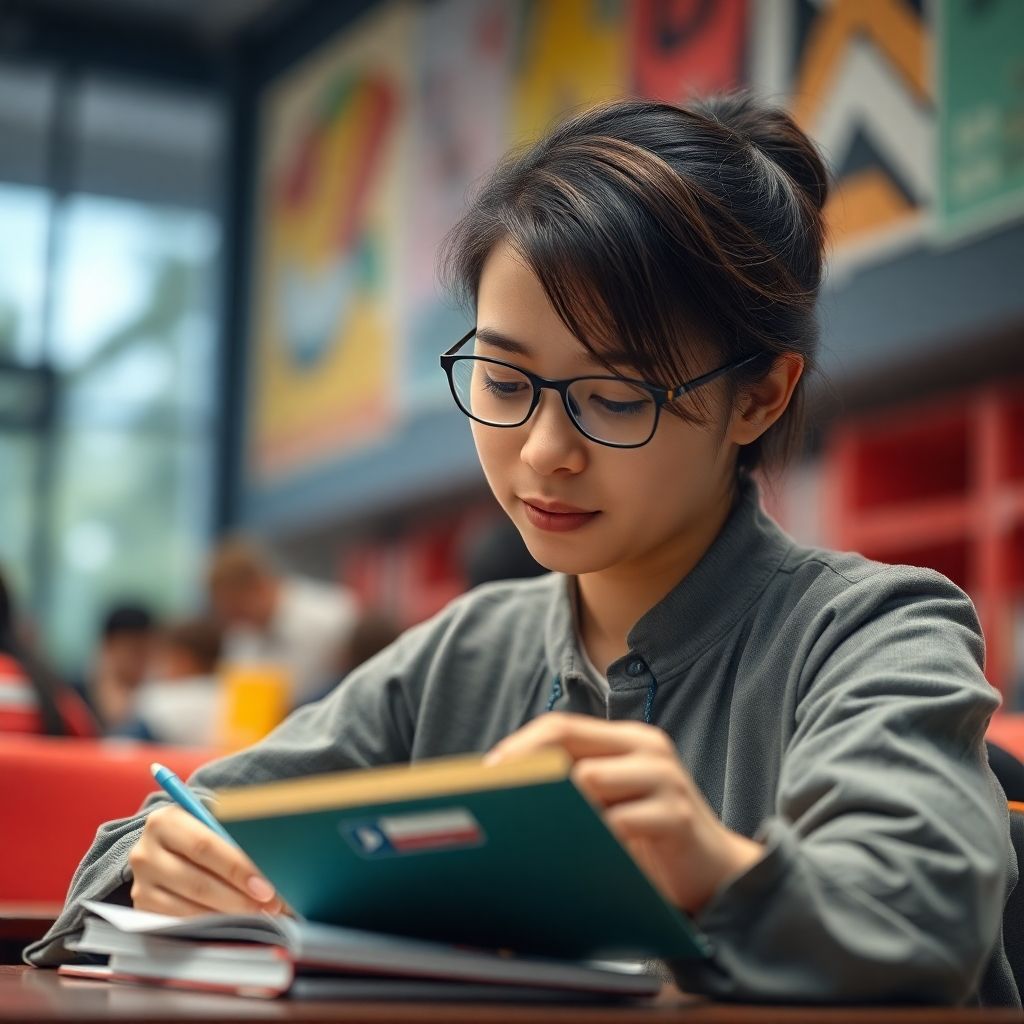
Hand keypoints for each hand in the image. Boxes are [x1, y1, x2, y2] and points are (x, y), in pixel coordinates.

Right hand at [129, 805, 283, 916]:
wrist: (166, 845)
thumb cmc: (200, 830)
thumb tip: (272, 862)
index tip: (266, 887)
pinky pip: (179, 922)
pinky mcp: (142, 907)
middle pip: (198, 882)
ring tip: (259, 917)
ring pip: (189, 907)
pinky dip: (209, 925)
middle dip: (239, 898)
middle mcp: (146, 852)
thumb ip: (234, 834)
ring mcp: (141, 883)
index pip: (205, 846)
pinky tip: (233, 924)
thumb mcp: (212, 821)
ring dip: (228, 916)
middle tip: (270, 907)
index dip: (237, 869)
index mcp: (166, 821)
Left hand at [485, 712, 763, 913]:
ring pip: (589, 778)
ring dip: (553, 803)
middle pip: (568, 740)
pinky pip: (620, 821)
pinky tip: (568, 853)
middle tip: (493, 795)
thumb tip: (510, 787)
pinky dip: (588, 836)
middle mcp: (647, 749)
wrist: (718, 873)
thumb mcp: (615, 801)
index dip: (521, 744)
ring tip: (524, 825)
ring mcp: (664, 779)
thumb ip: (580, 785)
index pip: (562, 726)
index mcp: (628, 740)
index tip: (487, 771)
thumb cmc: (652, 837)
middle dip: (524, 765)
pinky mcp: (676, 816)